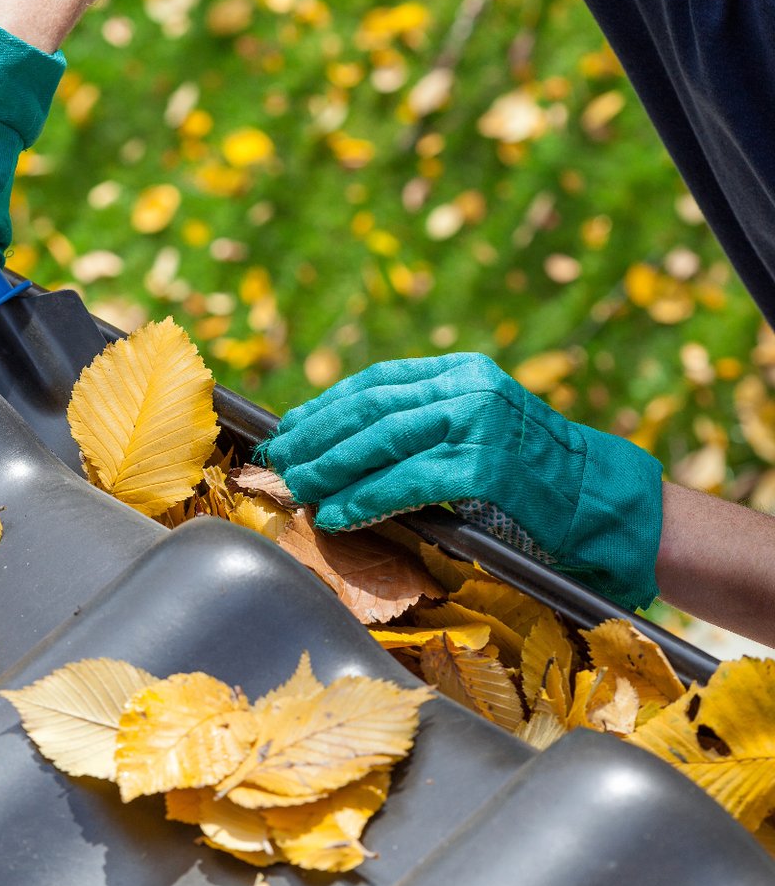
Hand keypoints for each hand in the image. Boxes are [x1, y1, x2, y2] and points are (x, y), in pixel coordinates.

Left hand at [261, 353, 663, 610]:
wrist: (605, 501)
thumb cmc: (536, 474)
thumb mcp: (479, 427)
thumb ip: (426, 423)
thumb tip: (349, 443)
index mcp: (463, 371)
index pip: (377, 381)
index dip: (326, 405)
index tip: (291, 428)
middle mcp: (468, 387)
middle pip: (371, 407)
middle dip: (317, 436)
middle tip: (280, 460)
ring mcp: (479, 423)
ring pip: (382, 441)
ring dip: (331, 467)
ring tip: (297, 487)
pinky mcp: (487, 467)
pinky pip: (408, 482)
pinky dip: (365, 499)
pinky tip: (337, 514)